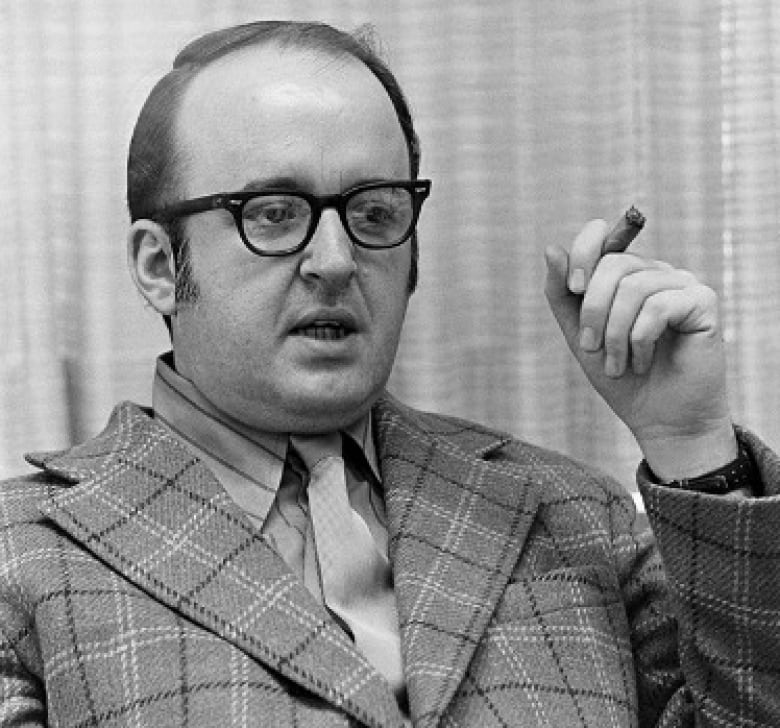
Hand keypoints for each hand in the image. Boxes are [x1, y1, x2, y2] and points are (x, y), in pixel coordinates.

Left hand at [544, 218, 736, 479]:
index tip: (573, 290)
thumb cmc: (620, 377)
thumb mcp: (578, 335)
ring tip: (618, 366)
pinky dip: (640, 340)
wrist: (659, 419)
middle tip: (591, 348)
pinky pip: (658, 307)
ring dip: (615, 335)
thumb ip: (562, 295)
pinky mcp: (702, 302)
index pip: (600, 237)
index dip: (582, 254)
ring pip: (633, 288)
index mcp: (625, 275)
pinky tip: (643, 362)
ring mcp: (681, 284)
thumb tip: (551, 248)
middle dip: (592, 311)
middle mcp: (655, 272)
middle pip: (613, 264)